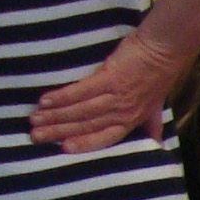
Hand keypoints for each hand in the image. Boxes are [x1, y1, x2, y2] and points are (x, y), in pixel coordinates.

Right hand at [30, 27, 188, 151]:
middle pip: (87, 125)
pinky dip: (63, 96)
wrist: (164, 50)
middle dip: (59, 131)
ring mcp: (117, 96)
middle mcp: (124, 112)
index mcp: (132, 120)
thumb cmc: (158, 76)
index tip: (63, 149)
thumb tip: (157, 143)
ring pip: (82, 110)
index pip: (105, 137)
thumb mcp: (156, 105)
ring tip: (35, 119)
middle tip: (36, 136)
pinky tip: (46, 100)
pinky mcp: (111, 78)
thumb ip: (151, 124)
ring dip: (56, 115)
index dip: (84, 143)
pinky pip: (82, 90)